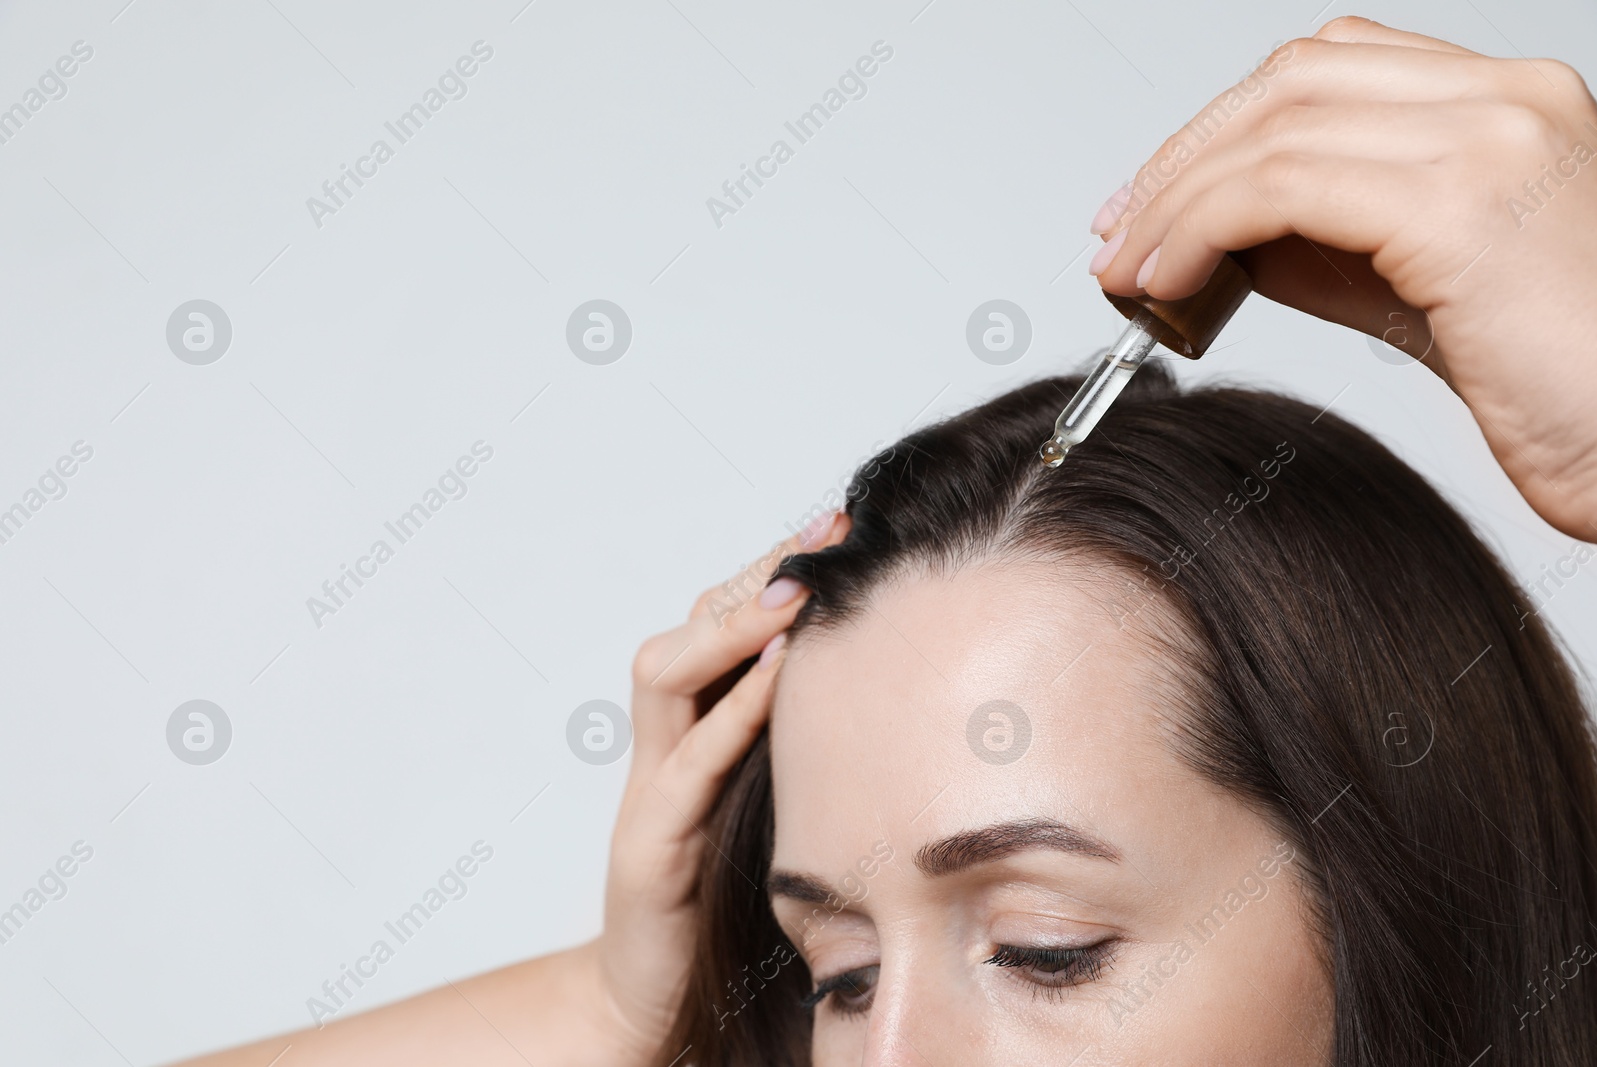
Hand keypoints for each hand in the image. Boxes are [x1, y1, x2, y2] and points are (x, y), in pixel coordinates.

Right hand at [587, 510, 849, 1063]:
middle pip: (688, 629)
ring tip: (796, 586)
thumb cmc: (722, 901)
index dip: (771, 573)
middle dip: (755, 576)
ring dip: (733, 625)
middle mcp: (663, 748)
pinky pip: (687, 763)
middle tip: (822, 531)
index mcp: (693, 734)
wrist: (652, 996)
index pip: (719, 625)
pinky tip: (778, 674)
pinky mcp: (651, 846)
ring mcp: (649, 793)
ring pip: (667, 674)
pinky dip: (732, 710)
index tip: (836, 528)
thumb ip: (801, 748)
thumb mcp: (772, 805)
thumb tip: (894, 690)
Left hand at [1089, 15, 1596, 540]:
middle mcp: (1508, 100)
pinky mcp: (1460, 205)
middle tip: (1122, 233)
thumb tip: (1219, 236)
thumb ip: (1330, 244)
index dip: (1222, 127)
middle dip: (1183, 158)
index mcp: (1509, 105)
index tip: (1154, 198)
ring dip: (1176, 202)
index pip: (1327, 70)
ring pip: (1275, 130)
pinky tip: (1168, 280)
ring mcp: (1491, 140)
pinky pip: (1282, 188)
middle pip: (1290, 82)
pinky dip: (1201, 228)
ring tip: (1130, 270)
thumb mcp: (1418, 291)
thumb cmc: (1563, 385)